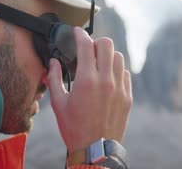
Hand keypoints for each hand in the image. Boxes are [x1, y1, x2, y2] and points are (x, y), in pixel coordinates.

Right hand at [46, 27, 131, 152]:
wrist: (95, 150)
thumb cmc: (74, 128)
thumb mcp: (58, 103)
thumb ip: (55, 78)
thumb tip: (54, 62)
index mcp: (86, 80)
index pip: (86, 45)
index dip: (80, 34)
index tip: (76, 32)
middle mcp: (105, 80)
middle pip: (107, 44)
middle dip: (95, 42)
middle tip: (87, 49)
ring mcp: (119, 88)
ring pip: (118, 57)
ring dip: (107, 55)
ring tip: (98, 63)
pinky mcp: (127, 97)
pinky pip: (125, 74)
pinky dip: (116, 70)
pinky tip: (107, 77)